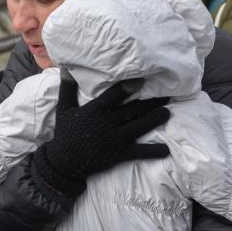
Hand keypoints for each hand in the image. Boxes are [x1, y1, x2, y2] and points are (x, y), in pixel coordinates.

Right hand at [32, 71, 170, 196]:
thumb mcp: (64, 109)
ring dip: (155, 119)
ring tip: (168, 112)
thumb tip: (66, 67)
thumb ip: (67, 88)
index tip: (144, 79)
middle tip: (167, 93)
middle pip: (133, 109)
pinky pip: (138, 152)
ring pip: (139, 127)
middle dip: (151, 101)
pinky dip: (153, 151)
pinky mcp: (118, 155)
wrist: (63, 163)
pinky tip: (166, 149)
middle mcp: (107, 123)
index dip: (130, 86)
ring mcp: (114, 140)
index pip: (115, 95)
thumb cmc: (64, 134)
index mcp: (94, 110)